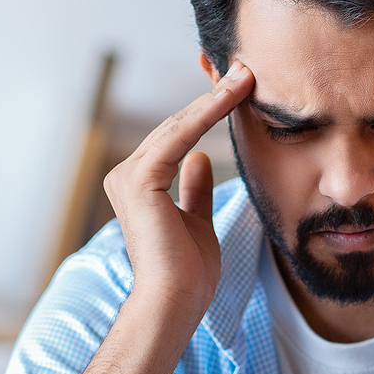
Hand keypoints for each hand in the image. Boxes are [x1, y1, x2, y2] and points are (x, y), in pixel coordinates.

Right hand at [103, 62, 252, 324]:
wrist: (175, 302)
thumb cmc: (187, 273)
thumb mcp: (196, 221)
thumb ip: (194, 189)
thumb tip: (199, 158)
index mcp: (140, 184)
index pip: (178, 137)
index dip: (208, 112)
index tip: (240, 89)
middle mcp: (127, 174)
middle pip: (177, 125)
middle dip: (213, 97)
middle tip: (246, 70)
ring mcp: (130, 175)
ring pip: (179, 126)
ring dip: (214, 98)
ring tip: (245, 76)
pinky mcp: (140, 180)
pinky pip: (178, 137)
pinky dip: (206, 114)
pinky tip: (231, 96)